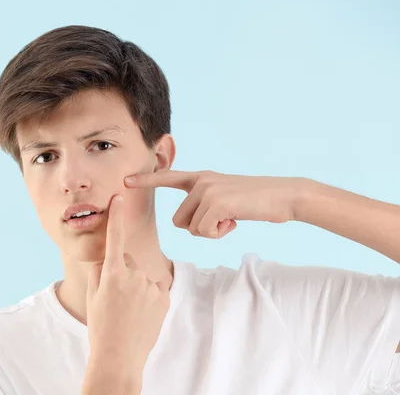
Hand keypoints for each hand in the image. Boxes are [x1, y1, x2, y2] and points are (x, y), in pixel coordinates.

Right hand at [85, 194, 170, 376]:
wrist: (119, 355)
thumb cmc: (100, 325)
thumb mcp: (93, 295)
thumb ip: (99, 271)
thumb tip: (106, 258)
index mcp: (112, 273)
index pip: (115, 237)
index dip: (117, 216)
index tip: (119, 196)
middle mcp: (133, 275)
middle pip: (128, 261)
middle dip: (122, 271)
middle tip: (115, 297)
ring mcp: (150, 286)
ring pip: (142, 274)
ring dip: (136, 285)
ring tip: (128, 309)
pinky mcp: (164, 296)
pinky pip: (154, 286)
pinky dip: (148, 294)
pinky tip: (141, 312)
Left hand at [125, 170, 303, 238]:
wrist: (284, 196)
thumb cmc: (256, 202)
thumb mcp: (225, 198)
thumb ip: (205, 204)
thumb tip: (190, 224)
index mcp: (201, 177)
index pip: (168, 177)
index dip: (146, 180)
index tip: (125, 180)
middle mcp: (201, 180)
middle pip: (178, 220)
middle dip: (198, 229)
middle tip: (223, 221)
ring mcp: (208, 190)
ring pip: (190, 228)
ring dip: (210, 232)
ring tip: (231, 218)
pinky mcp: (216, 202)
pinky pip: (204, 232)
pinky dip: (219, 234)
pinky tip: (235, 222)